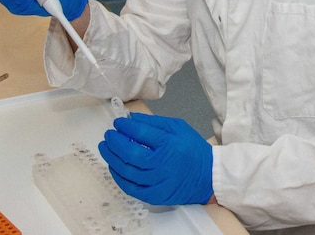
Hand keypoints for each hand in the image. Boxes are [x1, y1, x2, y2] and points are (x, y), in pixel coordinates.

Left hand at [98, 113, 213, 205]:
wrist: (208, 177)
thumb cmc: (193, 150)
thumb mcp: (178, 128)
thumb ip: (154, 122)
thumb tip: (131, 118)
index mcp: (169, 144)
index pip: (140, 133)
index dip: (125, 127)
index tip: (118, 123)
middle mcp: (162, 164)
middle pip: (130, 153)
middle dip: (115, 142)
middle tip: (108, 135)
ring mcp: (157, 182)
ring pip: (127, 171)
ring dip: (112, 158)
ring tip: (106, 148)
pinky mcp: (154, 196)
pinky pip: (130, 188)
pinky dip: (118, 177)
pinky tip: (114, 167)